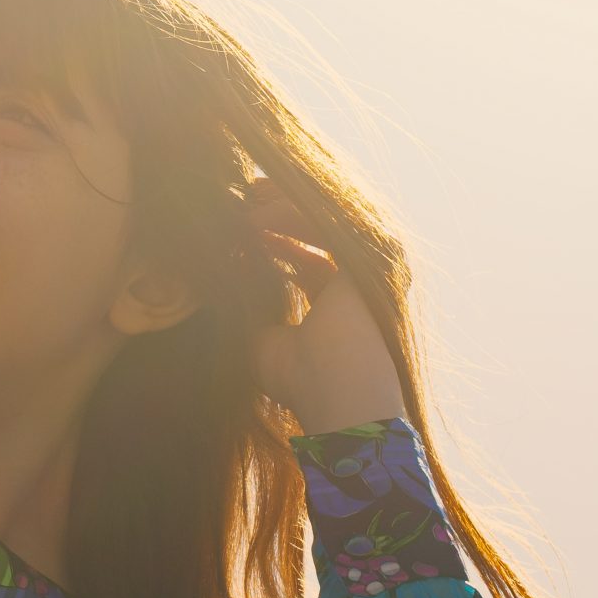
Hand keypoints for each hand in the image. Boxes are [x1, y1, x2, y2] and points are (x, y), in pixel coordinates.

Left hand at [241, 178, 407, 435]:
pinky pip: (327, 222)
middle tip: (240, 199)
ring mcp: (369, 270)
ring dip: (279, 207)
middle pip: (316, 230)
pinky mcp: (373, 260)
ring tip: (241, 204)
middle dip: (276, 211)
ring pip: (322, 220)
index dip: (270, 237)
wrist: (338, 398)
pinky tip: (255, 221)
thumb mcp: (261, 337)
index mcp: (336, 302)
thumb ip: (248, 303)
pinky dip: (289, 215)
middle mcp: (356, 282)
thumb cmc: (300, 381)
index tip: (233, 228)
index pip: (305, 255)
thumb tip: (225, 267)